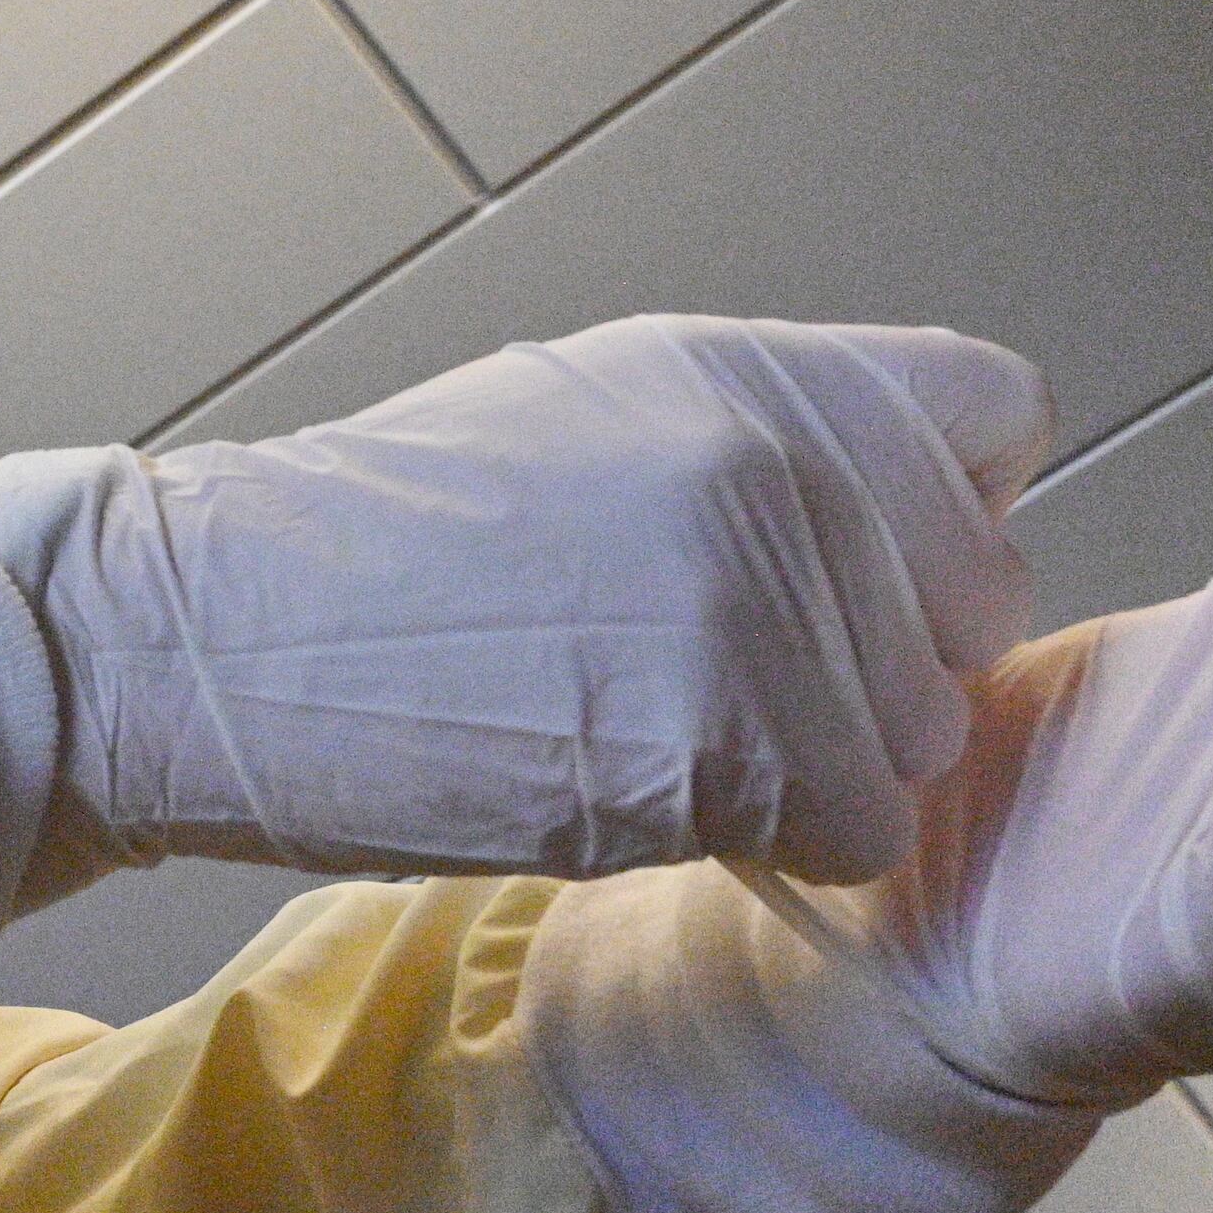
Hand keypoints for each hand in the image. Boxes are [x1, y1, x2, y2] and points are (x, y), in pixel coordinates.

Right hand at [0, 312, 1052, 887]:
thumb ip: (759, 446)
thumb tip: (900, 527)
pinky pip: (854, 833)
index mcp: (751, 365)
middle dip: (874, 665)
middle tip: (714, 683)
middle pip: (970, 605)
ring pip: (917, 733)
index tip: (847, 568)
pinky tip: (639, 796)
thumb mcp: (584, 415)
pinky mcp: (731, 743)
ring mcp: (764, 599)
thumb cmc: (373, 550)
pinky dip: (766, 846)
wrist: (217, 633)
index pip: (995, 421)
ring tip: (649, 734)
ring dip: (813, 767)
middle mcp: (784, 461)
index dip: (934, 512)